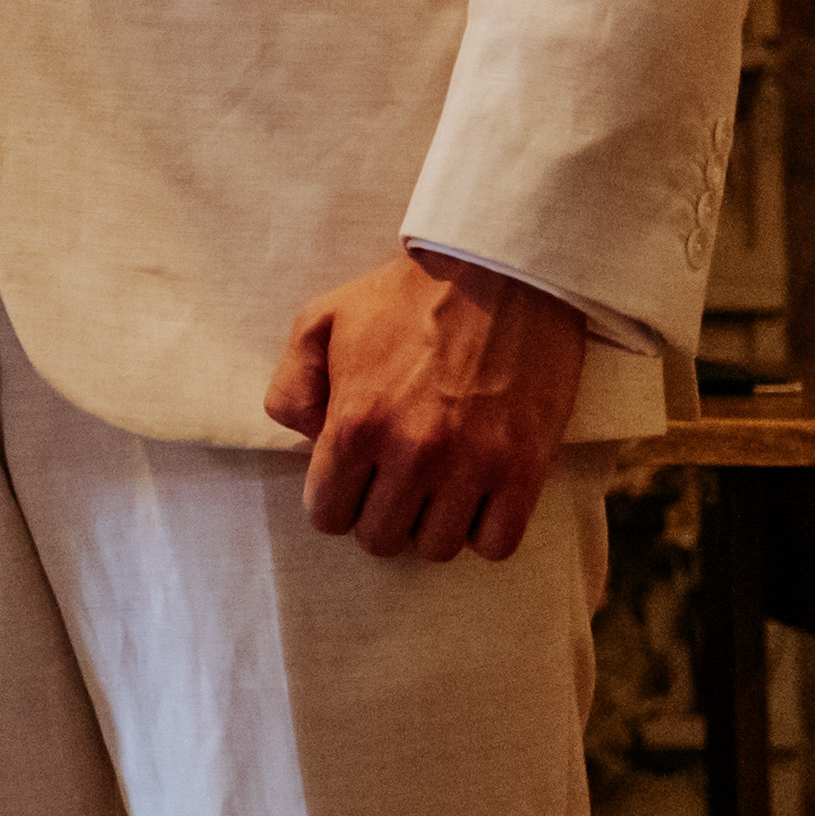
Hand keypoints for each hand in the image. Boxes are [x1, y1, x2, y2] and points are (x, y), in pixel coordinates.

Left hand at [263, 245, 589, 564]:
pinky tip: (477, 495)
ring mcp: (471, 466)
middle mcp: (411, 453)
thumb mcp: (321, 320)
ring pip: (436, 548)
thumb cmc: (407, 295)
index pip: (327, 515)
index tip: (354, 480)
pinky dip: (484, 530)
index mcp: (355, 423)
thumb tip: (304, 440)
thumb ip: (290, 386)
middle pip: (380, 539)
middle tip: (395, 480)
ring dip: (431, 523)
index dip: (336, 500)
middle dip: (380, 514)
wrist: (500, 268)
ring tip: (437, 485)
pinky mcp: (524, 469)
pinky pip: (496, 544)